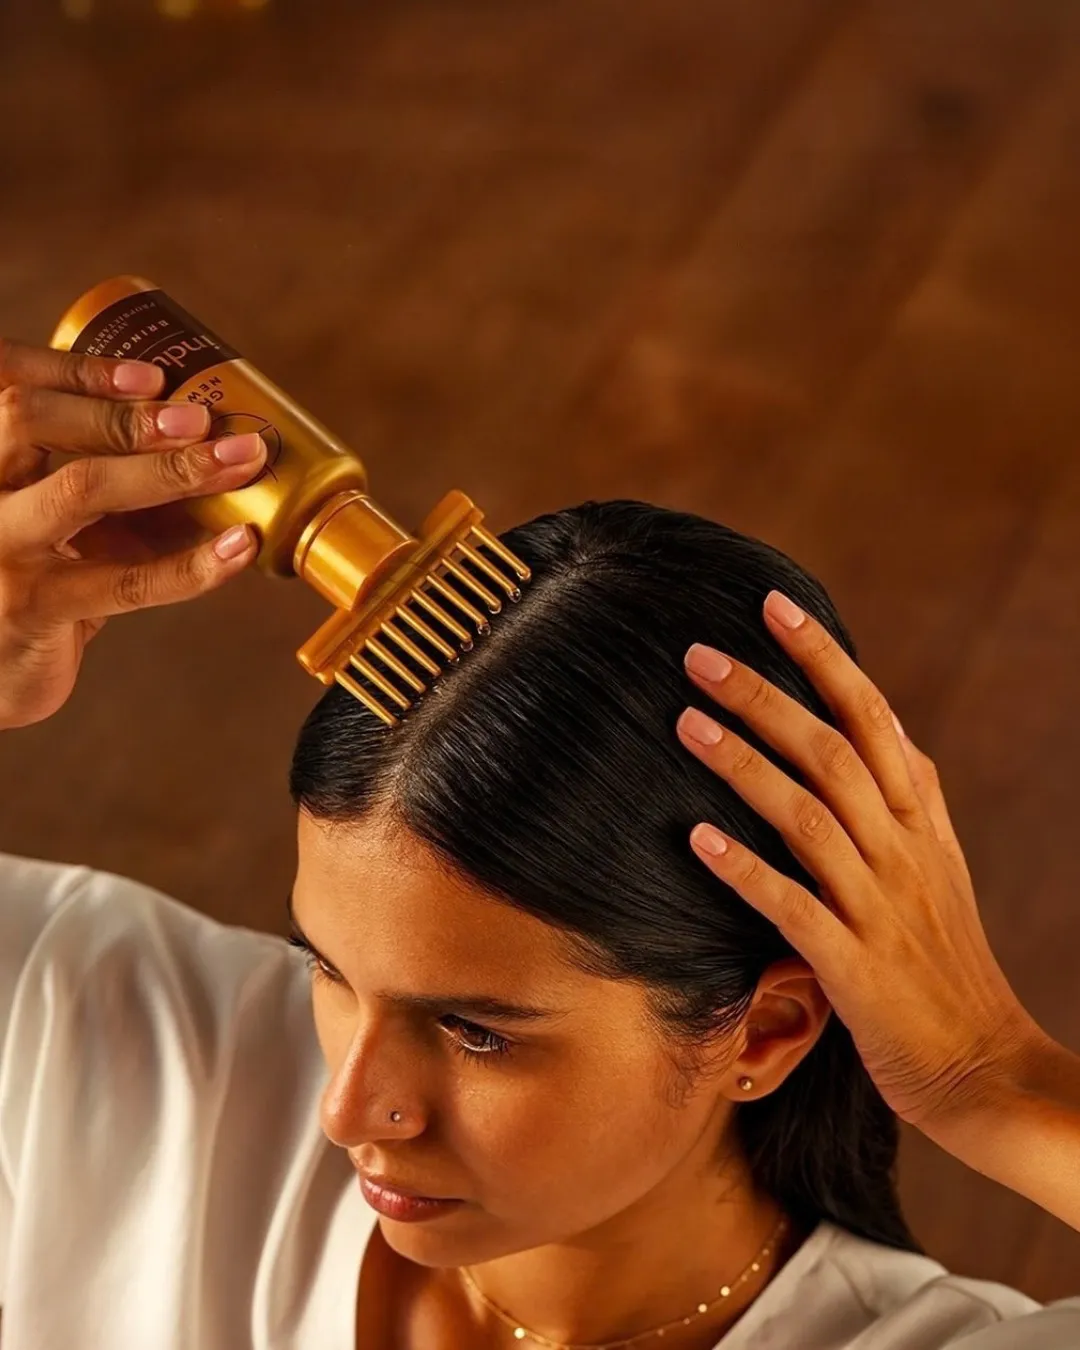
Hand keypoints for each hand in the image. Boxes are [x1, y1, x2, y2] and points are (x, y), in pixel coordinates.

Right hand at [0, 339, 266, 729]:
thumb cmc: (30, 577)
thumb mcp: (44, 516)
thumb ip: (92, 476)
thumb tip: (206, 441)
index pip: (6, 382)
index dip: (76, 369)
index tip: (154, 374)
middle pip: (30, 419)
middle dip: (126, 411)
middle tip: (202, 416)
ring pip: (80, 487)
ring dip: (170, 469)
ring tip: (238, 462)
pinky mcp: (34, 606)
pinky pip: (126, 579)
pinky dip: (193, 562)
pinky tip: (239, 546)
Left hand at [675, 589, 1047, 1140]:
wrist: (984, 1068)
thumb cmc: (946, 964)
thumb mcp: (941, 866)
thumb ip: (912, 795)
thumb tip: (885, 721)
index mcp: (921, 823)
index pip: (874, 720)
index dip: (825, 660)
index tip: (773, 608)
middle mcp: (903, 853)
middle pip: (833, 753)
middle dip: (766, 698)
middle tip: (699, 655)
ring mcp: (880, 909)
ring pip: (810, 817)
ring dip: (745, 766)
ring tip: (685, 724)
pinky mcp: (856, 968)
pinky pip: (794, 908)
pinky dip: (746, 871)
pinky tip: (696, 841)